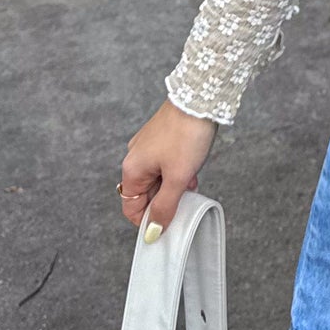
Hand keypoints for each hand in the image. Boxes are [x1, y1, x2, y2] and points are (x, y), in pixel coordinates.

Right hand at [119, 102, 217, 239]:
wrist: (199, 98)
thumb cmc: (186, 135)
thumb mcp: (177, 178)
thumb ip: (165, 206)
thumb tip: (152, 232)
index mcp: (132, 169)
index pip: (131, 207)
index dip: (148, 220)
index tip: (167, 224)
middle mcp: (135, 157)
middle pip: (144, 193)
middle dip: (165, 201)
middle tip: (185, 200)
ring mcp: (147, 146)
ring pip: (157, 179)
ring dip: (173, 186)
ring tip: (190, 182)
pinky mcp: (160, 138)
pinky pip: (164, 164)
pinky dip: (176, 171)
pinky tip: (192, 170)